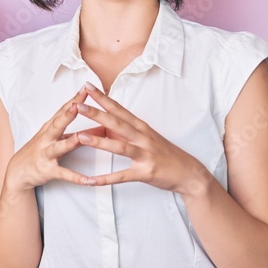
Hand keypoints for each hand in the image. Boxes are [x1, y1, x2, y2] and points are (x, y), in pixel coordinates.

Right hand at [3, 88, 92, 192]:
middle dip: (67, 115)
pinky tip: (87, 181)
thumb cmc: (41, 150)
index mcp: (50, 128)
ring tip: (80, 138)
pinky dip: (75, 177)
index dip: (74, 99)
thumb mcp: (57, 139)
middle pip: (57, 124)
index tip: (86, 88)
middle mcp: (46, 138)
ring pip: (58, 147)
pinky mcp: (47, 170)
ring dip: (69, 143)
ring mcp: (46, 154)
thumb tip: (102, 127)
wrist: (18, 171)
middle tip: (78, 105)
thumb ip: (80, 133)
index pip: (63, 110)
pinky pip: (63, 174)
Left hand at [75, 83, 209, 194]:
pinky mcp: (145, 172)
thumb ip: (125, 131)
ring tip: (81, 136)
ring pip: (119, 147)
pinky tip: (90, 180)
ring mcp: (145, 154)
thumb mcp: (146, 137)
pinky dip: (105, 179)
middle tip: (78, 105)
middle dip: (97, 113)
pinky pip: (122, 176)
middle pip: (117, 123)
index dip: (102, 98)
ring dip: (99, 142)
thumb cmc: (165, 153)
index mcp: (141, 127)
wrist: (189, 173)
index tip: (87, 87)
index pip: (118, 109)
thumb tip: (104, 124)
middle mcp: (143, 137)